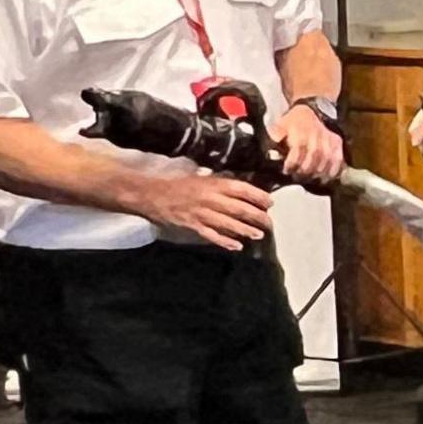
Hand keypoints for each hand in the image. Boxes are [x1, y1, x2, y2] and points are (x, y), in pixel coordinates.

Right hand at [135, 166, 276, 249]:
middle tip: (269, 222)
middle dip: (257, 216)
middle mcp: (210, 198)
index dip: (259, 196)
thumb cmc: (178, 184)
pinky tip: (236, 246)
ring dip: (245, 230)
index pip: (242, 189)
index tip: (270, 203)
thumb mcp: (202, 177)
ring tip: (258, 235)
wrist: (152, 194)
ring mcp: (201, 213)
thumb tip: (243, 191)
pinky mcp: (192, 225)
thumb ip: (221, 184)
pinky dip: (225, 241)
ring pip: (229, 223)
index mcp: (214, 184)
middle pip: (239, 208)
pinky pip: (212, 235)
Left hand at [273, 102, 345, 184]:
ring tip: (309, 179)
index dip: (292, 164)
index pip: (297, 152)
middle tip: (297, 178)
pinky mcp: (337, 143)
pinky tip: (325, 178)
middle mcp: (316, 136)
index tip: (287, 171)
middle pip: (313, 159)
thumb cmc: (293, 122)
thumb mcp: (279, 126)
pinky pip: (337, 160)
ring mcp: (328, 139)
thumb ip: (275, 140)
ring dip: (317, 173)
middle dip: (304, 172)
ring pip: (325, 161)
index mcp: (300, 132)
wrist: (311, 110)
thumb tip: (270, 154)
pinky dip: (332, 171)